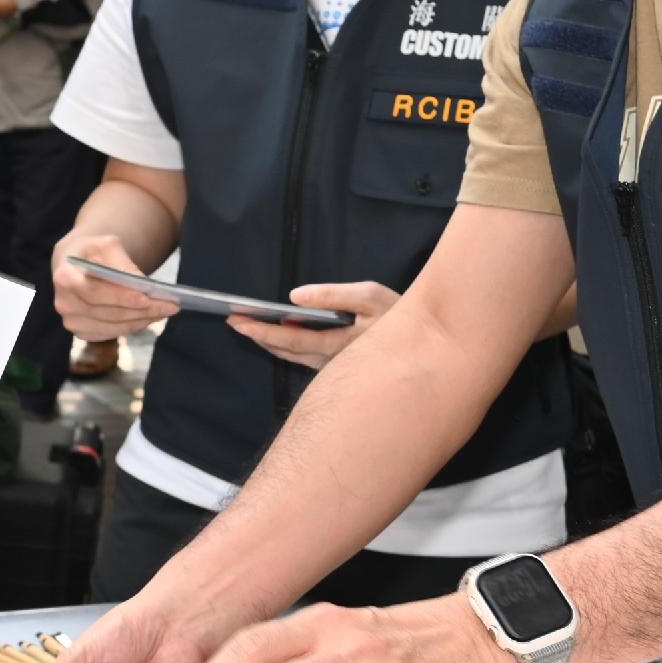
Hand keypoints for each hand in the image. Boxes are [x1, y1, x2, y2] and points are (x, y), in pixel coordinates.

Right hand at [50, 231, 176, 339]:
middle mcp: (64, 303)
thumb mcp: (106, 245)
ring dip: (142, 320)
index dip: (121, 297)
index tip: (147, 298)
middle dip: (141, 311)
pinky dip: (133, 326)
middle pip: (107, 313)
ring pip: (113, 326)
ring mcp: (72, 321)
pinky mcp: (82, 333)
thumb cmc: (93, 252)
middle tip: (170, 306)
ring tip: (165, 311)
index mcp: (64, 277)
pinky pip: (112, 333)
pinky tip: (150, 317)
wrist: (77, 264)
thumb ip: (122, 263)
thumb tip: (143, 285)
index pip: (95, 292)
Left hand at [230, 279, 395, 369]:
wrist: (430, 343)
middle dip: (258, 338)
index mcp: (339, 345)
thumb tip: (295, 297)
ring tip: (246, 326)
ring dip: (269, 343)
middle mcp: (333, 362)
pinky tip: (275, 336)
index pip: (291, 340)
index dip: (262, 331)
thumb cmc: (399, 315)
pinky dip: (286, 346)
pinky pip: (305, 358)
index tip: (237, 321)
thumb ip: (332, 295)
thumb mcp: (370, 296)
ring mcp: (335, 367)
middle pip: (286, 352)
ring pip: (294, 357)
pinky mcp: (339, 366)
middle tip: (231, 321)